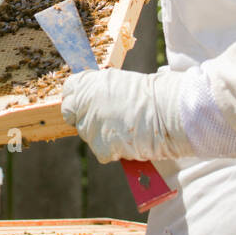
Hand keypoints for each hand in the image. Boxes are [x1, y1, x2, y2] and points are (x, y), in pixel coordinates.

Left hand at [61, 67, 187, 178]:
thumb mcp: (119, 82)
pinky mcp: (99, 147)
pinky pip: (102, 152)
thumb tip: (93, 99)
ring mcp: (89, 127)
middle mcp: (83, 104)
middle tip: (110, 120)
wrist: (166, 111)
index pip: (69, 91)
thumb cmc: (150, 93)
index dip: (78, 98)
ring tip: (126, 128)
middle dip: (90, 119)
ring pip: (89, 136)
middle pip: (75, 117)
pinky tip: (129, 141)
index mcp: (87, 83)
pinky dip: (114, 150)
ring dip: (103, 136)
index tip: (86, 103)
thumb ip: (100, 90)